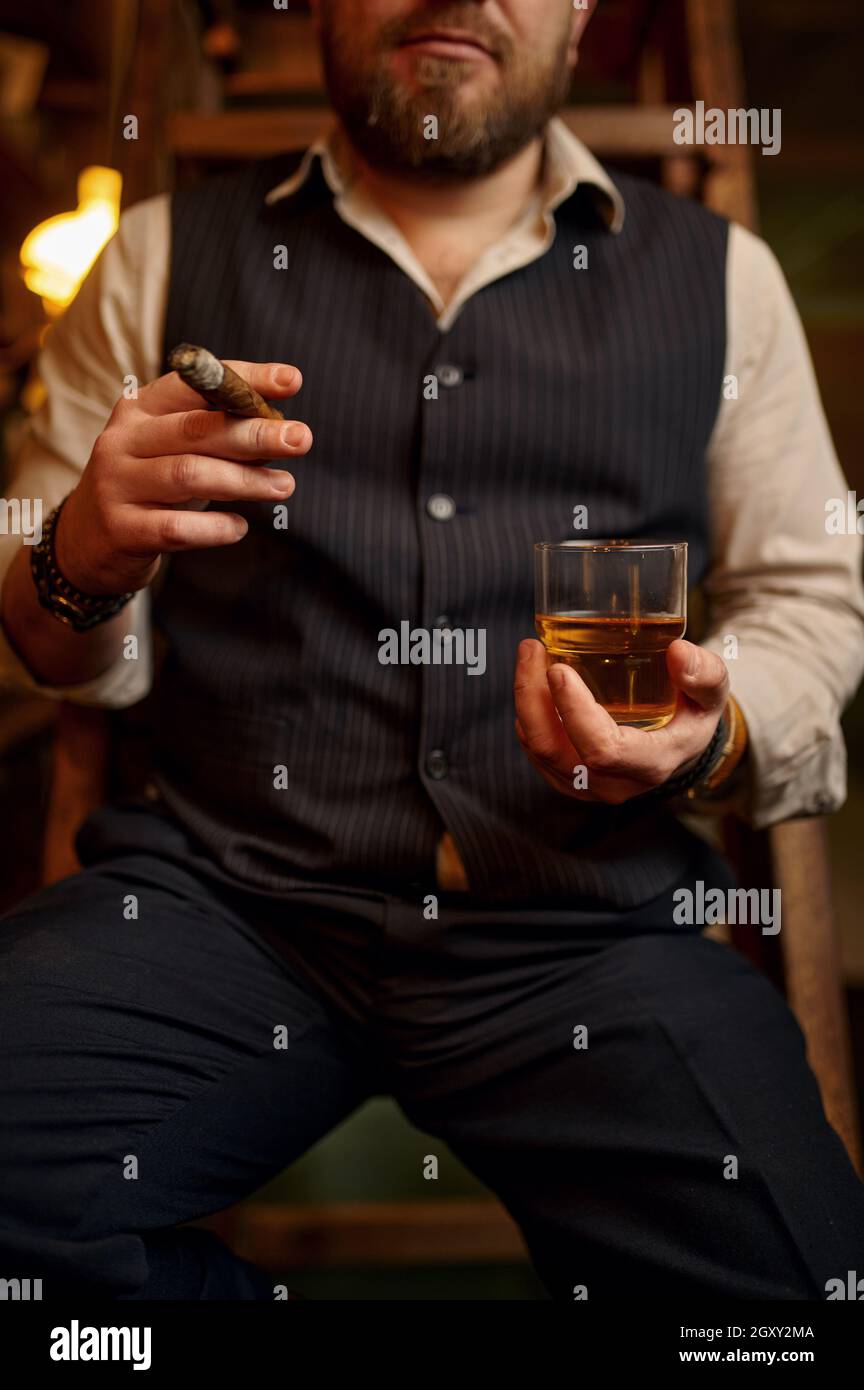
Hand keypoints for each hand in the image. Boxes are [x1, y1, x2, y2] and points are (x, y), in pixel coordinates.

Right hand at [54, 360, 311, 594]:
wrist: (88, 541)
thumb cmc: (149, 486)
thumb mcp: (174, 450)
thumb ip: (217, 435)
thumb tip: (282, 429)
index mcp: (139, 409)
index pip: (194, 384)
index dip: (244, 379)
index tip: (292, 380)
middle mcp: (122, 440)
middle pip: (196, 429)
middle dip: (254, 432)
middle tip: (301, 438)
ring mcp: (116, 484)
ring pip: (188, 475)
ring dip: (244, 481)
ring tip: (284, 485)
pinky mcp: (121, 529)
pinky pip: (176, 527)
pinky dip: (214, 527)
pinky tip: (240, 527)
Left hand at [513, 637, 728, 803]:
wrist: (680, 746)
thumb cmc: (693, 714)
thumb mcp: (712, 693)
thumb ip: (703, 673)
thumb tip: (677, 652)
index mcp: (650, 764)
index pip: (602, 749)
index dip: (574, 711)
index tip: (559, 669)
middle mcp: (613, 783)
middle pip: (554, 750)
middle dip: (533, 697)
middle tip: (531, 648)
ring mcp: (585, 786)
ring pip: (538, 749)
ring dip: (525, 701)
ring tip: (530, 655)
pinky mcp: (567, 778)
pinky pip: (535, 750)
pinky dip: (527, 714)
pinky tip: (532, 681)